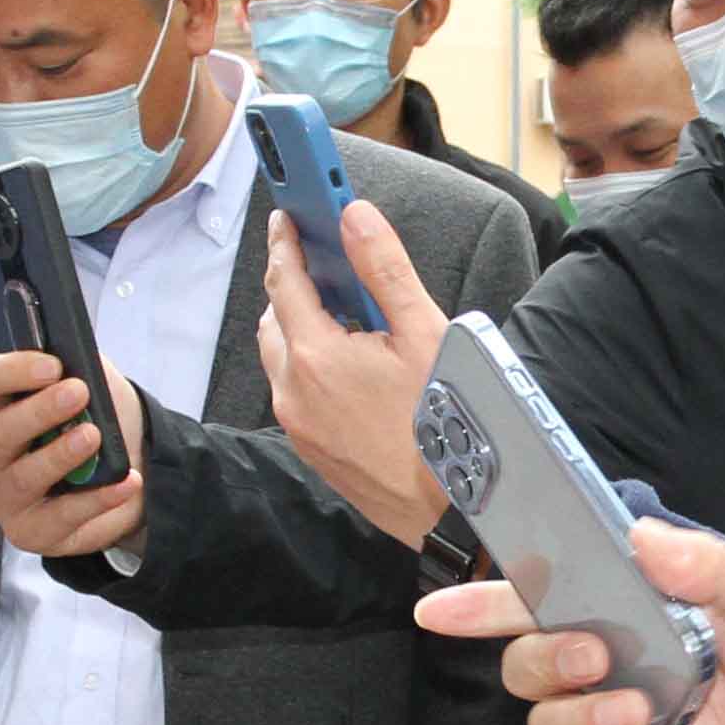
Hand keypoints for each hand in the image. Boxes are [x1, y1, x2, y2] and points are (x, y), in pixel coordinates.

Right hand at [0, 351, 147, 563]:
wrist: (119, 478)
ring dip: (60, 454)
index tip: (53, 365)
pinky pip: (62, 517)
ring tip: (94, 437)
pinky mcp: (30, 531)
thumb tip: (81, 357)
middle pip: (0, 431)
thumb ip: (82, 368)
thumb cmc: (90, 426)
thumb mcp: (90, 387)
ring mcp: (5, 496)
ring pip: (23, 477)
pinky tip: (127, 481)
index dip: (13, 371)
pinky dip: (98, 498)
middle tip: (78, 393)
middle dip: (39, 411)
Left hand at [253, 203, 453, 545]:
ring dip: (299, 330)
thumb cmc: (445, 423)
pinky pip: (293, 393)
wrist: (450, 507)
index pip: (283, 280)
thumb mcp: (423, 332)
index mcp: (316, 355)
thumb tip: (355, 217)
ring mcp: (297, 424)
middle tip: (325, 267)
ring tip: (344, 319)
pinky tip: (351, 367)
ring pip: (280, 359)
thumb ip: (384, 268)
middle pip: (274, 319)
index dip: (284, 243)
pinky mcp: (308, 448)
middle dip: (291, 288)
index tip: (287, 219)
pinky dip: (308, 367)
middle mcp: (293, 390)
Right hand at [412, 518, 724, 724]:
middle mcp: (625, 670)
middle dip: (542, 655)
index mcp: (643, 616)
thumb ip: (703, 566)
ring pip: (545, 724)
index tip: (439, 607)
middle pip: (530, 664)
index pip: (549, 602)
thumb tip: (641, 536)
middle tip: (595, 652)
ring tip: (633, 711)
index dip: (488, 604)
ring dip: (571, 714)